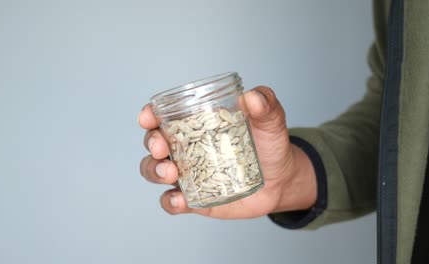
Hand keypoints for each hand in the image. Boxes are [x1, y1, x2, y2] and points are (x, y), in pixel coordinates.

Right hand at [139, 86, 316, 218]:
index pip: (165, 116)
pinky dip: (170, 201)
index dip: (150, 115)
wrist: (281, 180)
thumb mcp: (270, 121)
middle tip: (162, 148)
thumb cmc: (270, 145)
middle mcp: (186, 148)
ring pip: (155, 171)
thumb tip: (253, 97)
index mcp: (197, 124)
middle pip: (154, 142)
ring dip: (155, 171)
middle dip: (152, 143)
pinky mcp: (194, 199)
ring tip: (170, 172)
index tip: (148, 117)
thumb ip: (266, 105)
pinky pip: (172, 202)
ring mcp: (188, 174)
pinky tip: (180, 199)